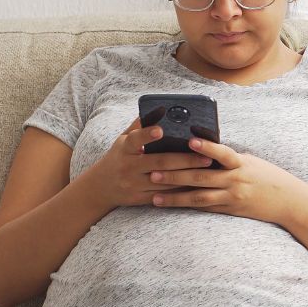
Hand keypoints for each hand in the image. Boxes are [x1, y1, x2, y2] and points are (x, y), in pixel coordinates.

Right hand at [86, 116, 216, 210]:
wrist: (100, 187)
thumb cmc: (120, 157)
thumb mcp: (123, 140)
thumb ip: (140, 125)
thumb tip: (160, 107)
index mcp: (125, 148)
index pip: (135, 139)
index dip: (147, 134)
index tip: (161, 130)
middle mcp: (128, 166)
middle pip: (159, 162)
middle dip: (185, 160)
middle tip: (206, 156)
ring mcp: (133, 184)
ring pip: (164, 181)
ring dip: (187, 176)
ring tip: (207, 170)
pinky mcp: (139, 199)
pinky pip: (163, 196)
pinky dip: (180, 191)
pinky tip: (196, 185)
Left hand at [147, 136, 294, 223]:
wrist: (288, 201)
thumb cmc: (268, 177)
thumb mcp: (251, 162)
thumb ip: (229, 159)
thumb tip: (203, 150)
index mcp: (242, 164)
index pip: (223, 153)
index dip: (207, 147)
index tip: (190, 141)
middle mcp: (236, 181)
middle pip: (202, 177)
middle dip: (176, 175)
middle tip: (153, 172)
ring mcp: (232, 197)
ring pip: (199, 197)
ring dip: (175, 196)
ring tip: (154, 194)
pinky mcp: (230, 210)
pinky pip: (205, 208)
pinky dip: (187, 206)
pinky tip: (171, 205)